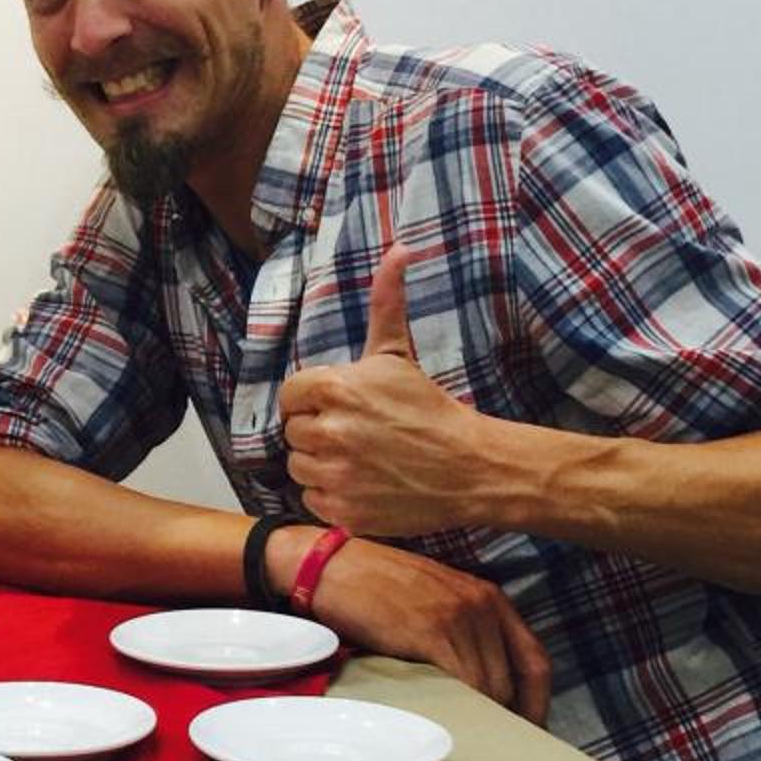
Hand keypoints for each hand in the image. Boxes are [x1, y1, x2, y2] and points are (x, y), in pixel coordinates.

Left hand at [281, 245, 502, 538]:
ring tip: (360, 458)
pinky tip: (362, 484)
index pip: (291, 395)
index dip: (312, 401)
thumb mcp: (398, 353)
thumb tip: (398, 249)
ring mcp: (335, 474)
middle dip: (319, 431)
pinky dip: (332, 496)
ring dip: (321, 464)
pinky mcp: (343, 511)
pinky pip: (313, 500)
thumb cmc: (429, 408)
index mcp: (335, 388)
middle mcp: (330, 431)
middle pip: (294, 432)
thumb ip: (385, 302)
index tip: (340, 407)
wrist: (470, 466)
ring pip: (299, 467)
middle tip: (357, 433)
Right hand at [305, 533, 552, 723]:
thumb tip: (481, 686)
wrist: (330, 565)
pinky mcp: (431, 630)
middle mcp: (482, 604)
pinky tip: (448, 723)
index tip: (529, 730)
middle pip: (512, 681)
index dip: (537, 703)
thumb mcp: (434, 599)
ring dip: (481, 718)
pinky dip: (461, 708)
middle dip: (507, 718)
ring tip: (469, 741)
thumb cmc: (374, 585)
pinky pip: (462, 682)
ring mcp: (459, 616)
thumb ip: (464, 630)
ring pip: (489, 687)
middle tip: (494, 749)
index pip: (535, 661)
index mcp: (489, 598)